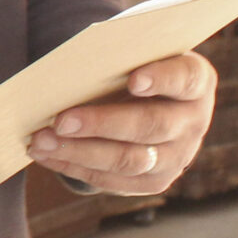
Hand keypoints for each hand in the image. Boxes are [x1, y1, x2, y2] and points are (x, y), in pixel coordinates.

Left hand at [30, 51, 215, 194]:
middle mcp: (193, 121)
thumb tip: (67, 72)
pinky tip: (46, 156)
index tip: (134, 80)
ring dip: (81, 152)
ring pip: (131, 160)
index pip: (185, 78)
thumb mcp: (131, 57)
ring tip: (43, 141)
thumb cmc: (130, 68)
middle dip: (102, 124)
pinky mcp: (155, 180)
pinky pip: (115, 180)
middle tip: (61, 120)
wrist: (148, 103)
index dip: (162, 79)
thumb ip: (113, 60)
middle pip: (152, 125)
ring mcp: (178, 156)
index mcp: (195, 81)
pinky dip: (75, 167)